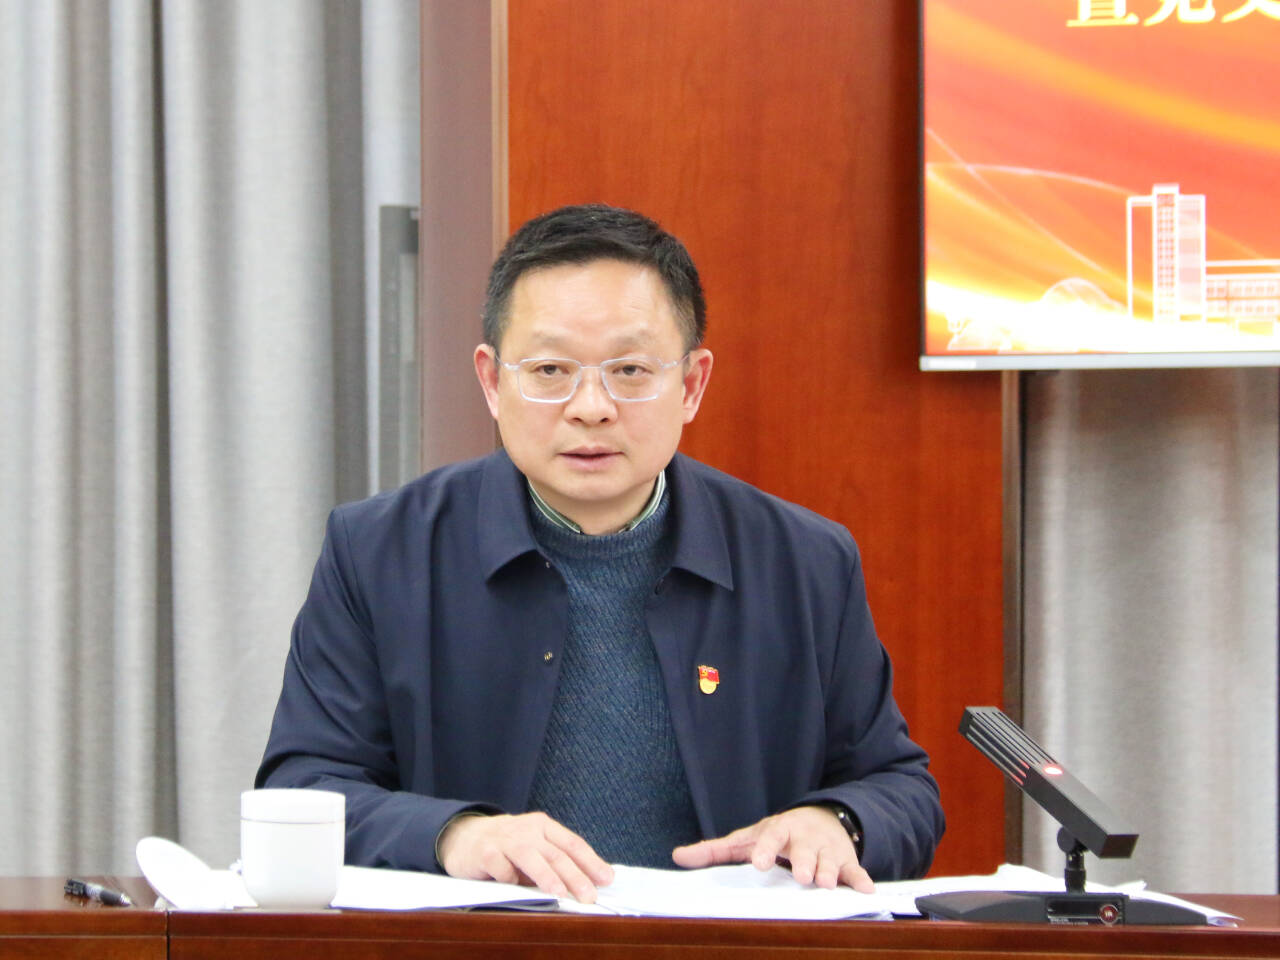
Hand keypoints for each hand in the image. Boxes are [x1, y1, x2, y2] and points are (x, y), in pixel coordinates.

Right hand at [437, 811, 613, 903]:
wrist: (464, 836)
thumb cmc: (507, 846)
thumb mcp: (534, 846)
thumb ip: (554, 860)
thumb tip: (587, 882)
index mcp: (543, 826)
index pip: (572, 843)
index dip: (590, 861)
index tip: (606, 879)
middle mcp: (527, 829)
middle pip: (555, 853)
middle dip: (575, 876)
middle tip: (589, 896)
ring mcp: (505, 839)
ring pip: (531, 857)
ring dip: (547, 876)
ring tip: (560, 893)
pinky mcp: (485, 851)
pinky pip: (501, 866)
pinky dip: (509, 877)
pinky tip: (515, 886)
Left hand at [671, 806, 873, 891]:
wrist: (820, 820)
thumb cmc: (776, 836)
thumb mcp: (747, 838)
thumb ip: (714, 850)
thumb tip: (677, 857)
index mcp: (777, 832)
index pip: (769, 838)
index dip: (763, 850)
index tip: (757, 863)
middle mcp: (803, 839)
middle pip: (804, 850)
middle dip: (804, 862)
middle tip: (803, 876)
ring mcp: (827, 850)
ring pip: (830, 861)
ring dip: (831, 872)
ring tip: (828, 885)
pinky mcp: (847, 861)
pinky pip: (855, 871)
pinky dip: (861, 879)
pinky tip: (867, 890)